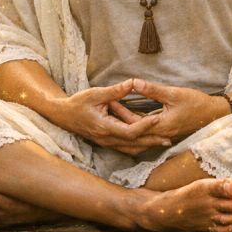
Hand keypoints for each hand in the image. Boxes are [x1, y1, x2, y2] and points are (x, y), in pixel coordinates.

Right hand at [49, 78, 172, 155]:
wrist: (62, 116)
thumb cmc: (77, 103)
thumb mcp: (96, 93)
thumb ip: (116, 91)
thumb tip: (133, 82)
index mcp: (104, 127)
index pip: (129, 131)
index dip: (144, 126)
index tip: (157, 119)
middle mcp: (106, 139)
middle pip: (134, 144)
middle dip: (152, 141)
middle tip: (169, 139)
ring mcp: (106, 143)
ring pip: (130, 149)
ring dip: (147, 145)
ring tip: (162, 142)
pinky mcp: (106, 142)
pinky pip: (125, 148)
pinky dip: (138, 145)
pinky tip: (148, 142)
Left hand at [112, 79, 229, 142]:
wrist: (214, 115)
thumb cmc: (196, 103)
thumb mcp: (174, 93)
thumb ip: (152, 90)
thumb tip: (134, 82)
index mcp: (161, 126)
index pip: (133, 123)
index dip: (120, 112)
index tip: (109, 101)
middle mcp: (160, 135)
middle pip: (133, 130)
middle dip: (119, 119)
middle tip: (106, 107)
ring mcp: (163, 136)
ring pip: (139, 134)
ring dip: (126, 124)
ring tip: (113, 113)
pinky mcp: (166, 133)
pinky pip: (146, 133)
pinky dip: (136, 126)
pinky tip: (128, 119)